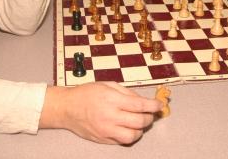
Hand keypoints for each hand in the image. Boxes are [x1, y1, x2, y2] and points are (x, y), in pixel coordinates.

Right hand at [40, 82, 162, 144]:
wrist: (67, 108)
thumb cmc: (87, 93)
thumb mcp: (107, 85)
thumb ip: (127, 92)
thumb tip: (143, 100)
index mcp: (112, 100)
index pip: (139, 105)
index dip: (153, 105)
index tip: (159, 105)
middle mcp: (110, 116)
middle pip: (139, 122)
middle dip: (149, 118)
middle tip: (149, 114)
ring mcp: (106, 130)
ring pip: (133, 136)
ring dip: (140, 130)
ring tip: (137, 123)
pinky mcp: (103, 139)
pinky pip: (122, 141)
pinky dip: (128, 135)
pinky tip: (126, 127)